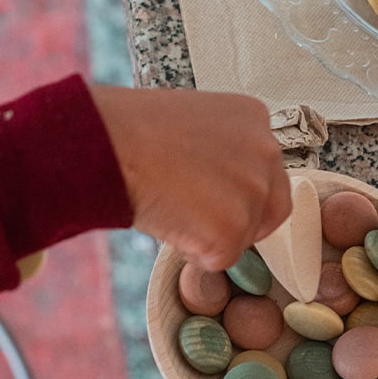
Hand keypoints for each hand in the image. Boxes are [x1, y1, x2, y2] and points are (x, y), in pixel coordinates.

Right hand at [91, 86, 291, 271]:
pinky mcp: (232, 228)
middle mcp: (265, 151)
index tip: (209, 197)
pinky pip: (218, 260)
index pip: (268, 173)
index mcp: (254, 118)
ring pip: (243, 237)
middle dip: (237, 223)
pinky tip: (166, 221)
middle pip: (271, 210)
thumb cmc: (130, 130)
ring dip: (208, 237)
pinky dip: (191, 253)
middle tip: (196, 218)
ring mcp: (251, 190)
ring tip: (170, 208)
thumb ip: (220, 151)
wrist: (106, 143)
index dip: (237, 194)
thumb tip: (219, 187)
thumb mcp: (192, 123)